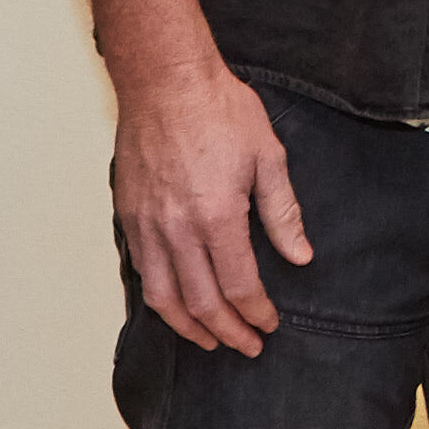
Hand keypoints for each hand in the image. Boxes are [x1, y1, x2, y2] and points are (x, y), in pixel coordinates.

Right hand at [111, 57, 307, 356]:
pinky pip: (142, 271)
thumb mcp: (268, 157)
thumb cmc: (220, 111)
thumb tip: (300, 255)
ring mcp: (147, 225)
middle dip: (226, 331)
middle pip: (200, 302)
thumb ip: (283, 212)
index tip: (270, 325)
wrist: (166, 81)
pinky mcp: (129, 216)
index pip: (238, 286)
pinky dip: (159, 299)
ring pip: (162, 297)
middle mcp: (176, 229)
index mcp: (216, 216)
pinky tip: (176, 305)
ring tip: (210, 341)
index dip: (256, 313)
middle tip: (247, 347)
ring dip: (188, 327)